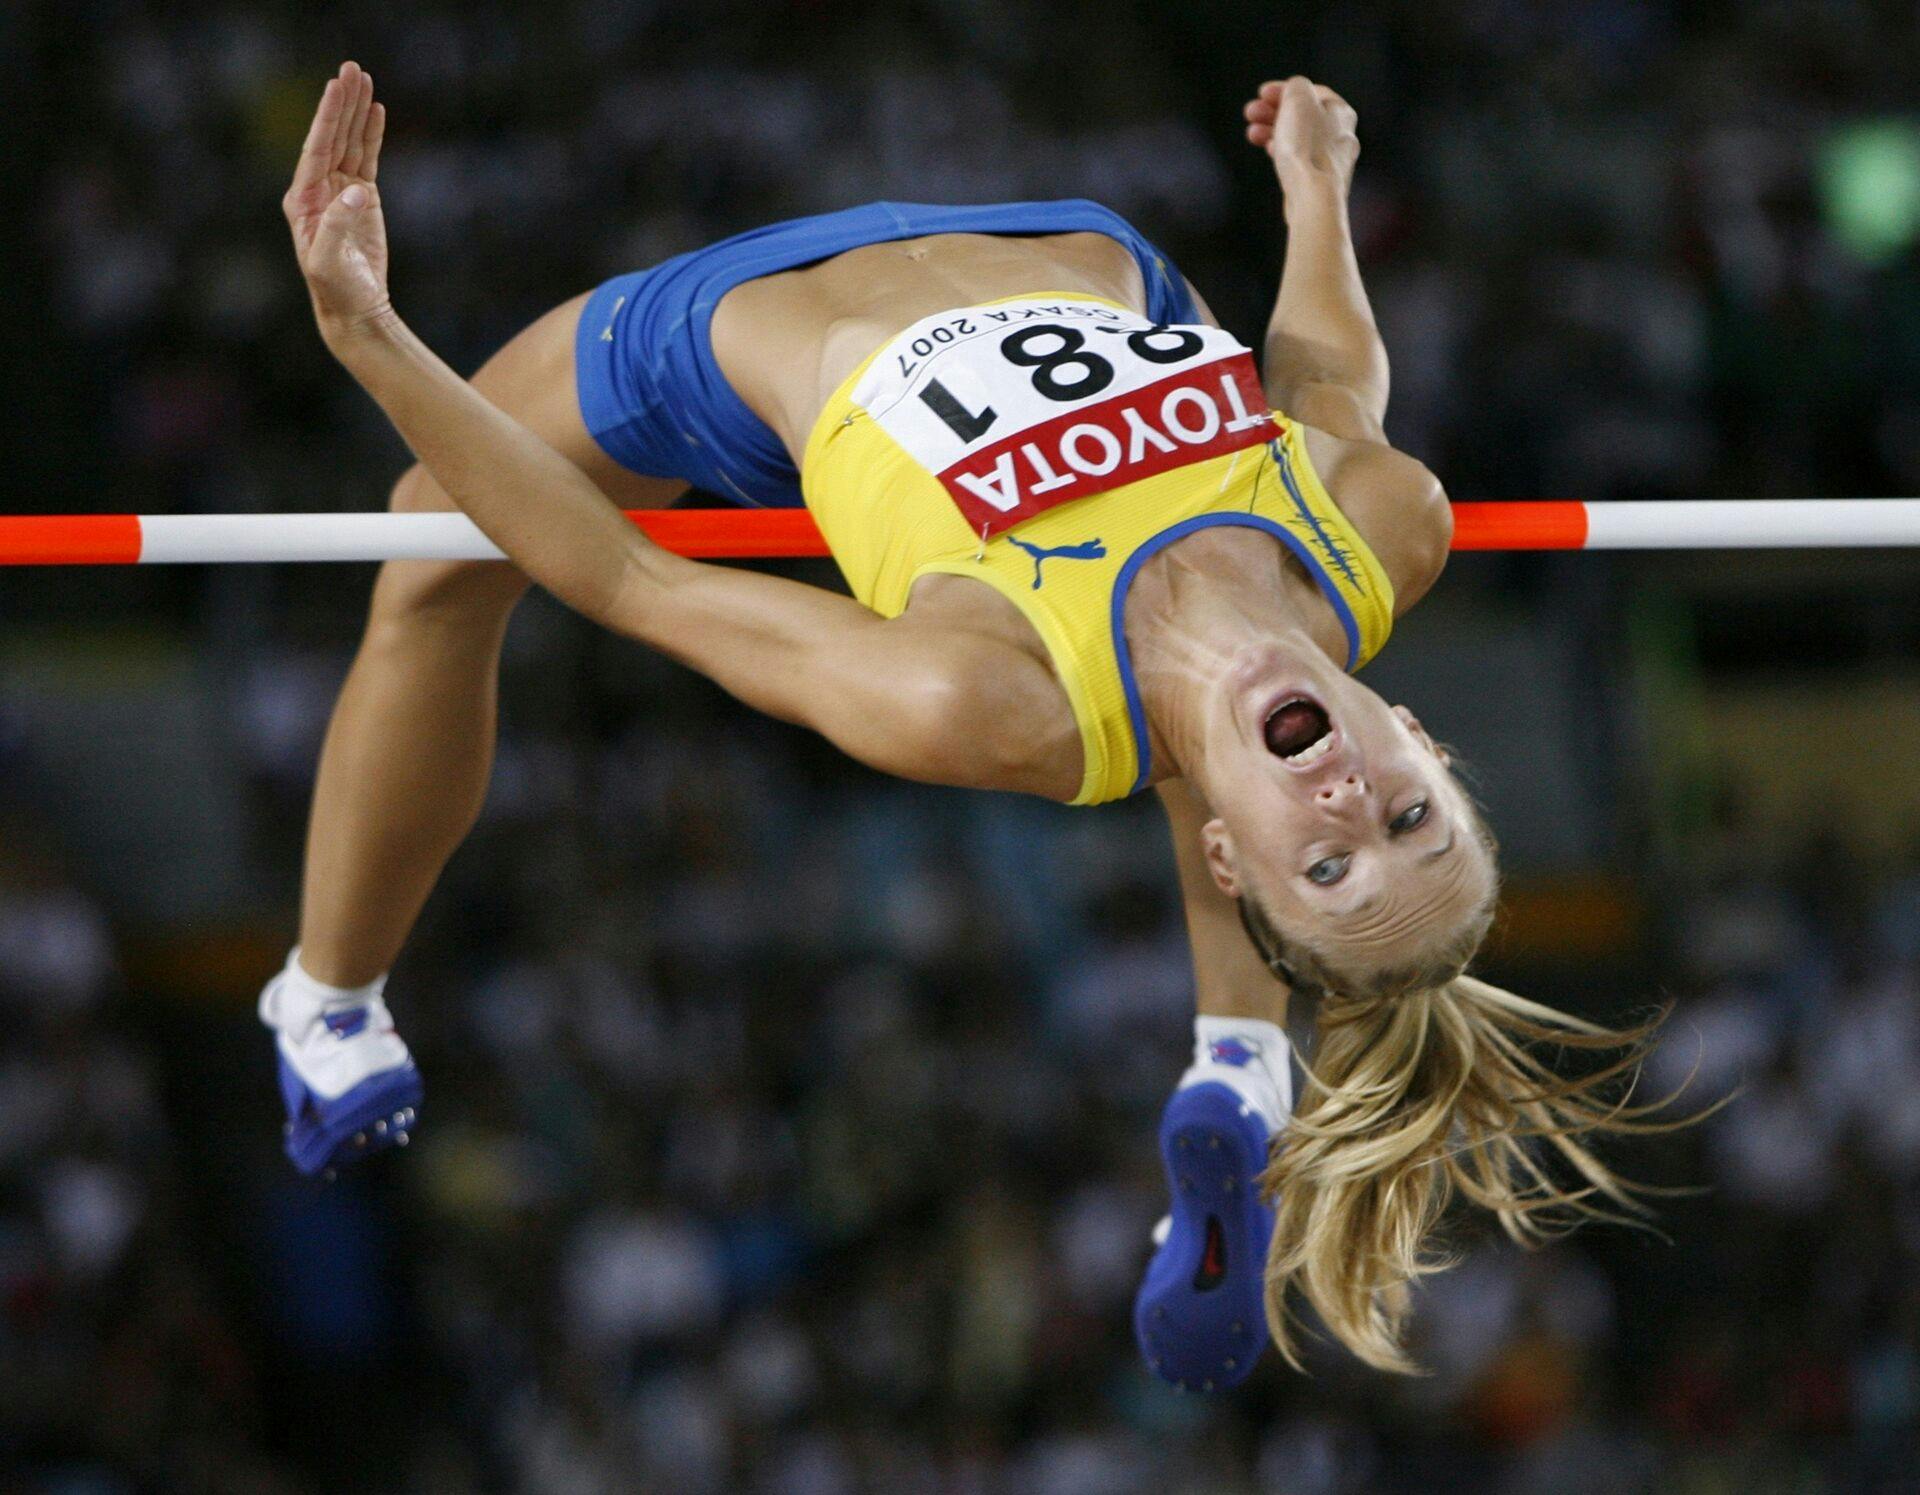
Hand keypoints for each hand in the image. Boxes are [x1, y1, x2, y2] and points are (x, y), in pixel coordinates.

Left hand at [283, 61, 390, 342]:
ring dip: (357, 112)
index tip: (338, 88)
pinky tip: (376, 112)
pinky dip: (371, 135)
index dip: (328, 118)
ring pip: (350, 143)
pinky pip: (366, 159)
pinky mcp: (363, 200)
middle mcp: (318, 188)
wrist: (354, 307)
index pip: (317, 148)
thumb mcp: (327, 260)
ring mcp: (341, 191)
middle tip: (353, 70)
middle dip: (343, 104)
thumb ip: (337, 223)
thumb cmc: (336, 288)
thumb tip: (358, 189)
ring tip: (365, 80)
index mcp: (302, 199)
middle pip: (332, 136)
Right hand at [1243, 77, 1359, 191]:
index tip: (1261, 94)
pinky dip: (1282, 152)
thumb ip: (1296, 86)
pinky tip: (1269, 151)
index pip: (1311, 92)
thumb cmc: (1307, 147)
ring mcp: (1332, 160)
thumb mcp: (1298, 99)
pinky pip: (1300, 159)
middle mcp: (1341, 134)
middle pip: (1303, 116)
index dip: (1284, 90)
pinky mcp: (1319, 181)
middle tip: (1250, 113)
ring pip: (1299, 138)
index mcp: (1341, 111)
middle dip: (1273, 111)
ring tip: (1252, 134)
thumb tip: (1295, 90)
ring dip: (1273, 131)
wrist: (1313, 197)